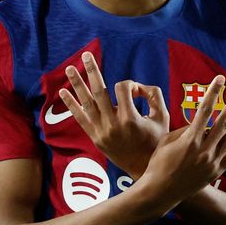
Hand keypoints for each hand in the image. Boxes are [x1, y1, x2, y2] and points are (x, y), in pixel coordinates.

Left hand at [59, 52, 168, 177]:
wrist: (144, 170)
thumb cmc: (156, 141)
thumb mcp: (162, 117)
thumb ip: (153, 95)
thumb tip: (136, 87)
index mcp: (131, 119)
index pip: (123, 88)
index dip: (130, 85)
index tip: (138, 92)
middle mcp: (113, 125)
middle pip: (99, 91)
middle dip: (92, 71)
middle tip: (85, 55)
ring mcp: (102, 132)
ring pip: (86, 104)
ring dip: (77, 84)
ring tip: (70, 68)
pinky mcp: (95, 138)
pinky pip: (80, 119)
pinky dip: (71, 105)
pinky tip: (63, 92)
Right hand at [139, 75, 225, 205]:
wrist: (161, 192)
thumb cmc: (159, 164)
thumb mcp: (166, 142)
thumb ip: (184, 130)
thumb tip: (198, 124)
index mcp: (189, 139)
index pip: (204, 110)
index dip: (213, 93)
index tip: (220, 79)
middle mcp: (204, 149)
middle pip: (223, 121)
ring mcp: (212, 161)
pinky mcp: (217, 171)